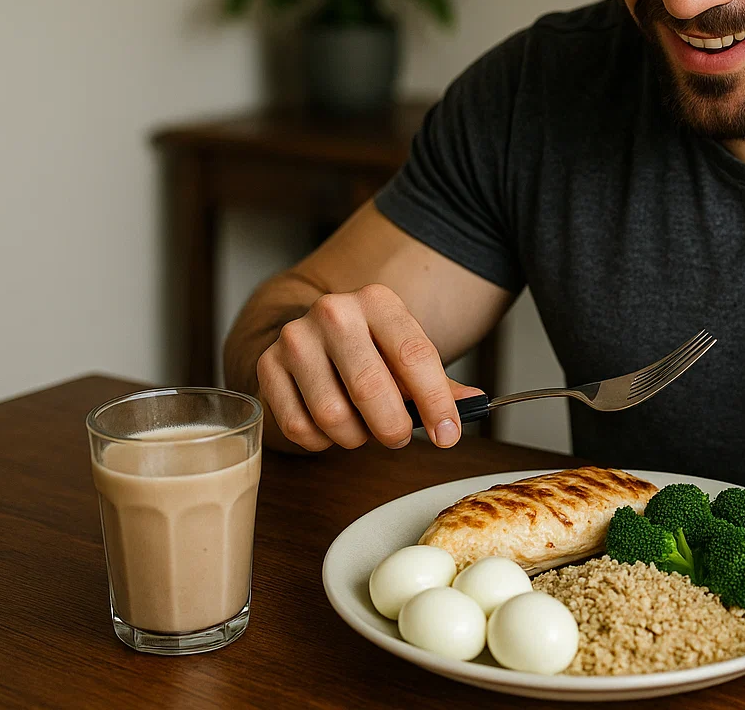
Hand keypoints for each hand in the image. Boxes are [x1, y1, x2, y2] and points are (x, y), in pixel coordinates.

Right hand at [255, 283, 481, 451]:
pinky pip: (299, 427)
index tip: (450, 435)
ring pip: (333, 414)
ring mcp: (295, 338)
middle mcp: (334, 312)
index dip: (436, 403)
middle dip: (394, 428)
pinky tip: (332, 429)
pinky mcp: (267, 365)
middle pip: (371, 388)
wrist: (310, 332)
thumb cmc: (370, 348)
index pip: (415, 356)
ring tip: (364, 428)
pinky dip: (322, 442)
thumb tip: (477, 405)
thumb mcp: (405, 352)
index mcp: (378, 301)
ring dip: (356, 437)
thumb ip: (440, 382)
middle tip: (400, 437)